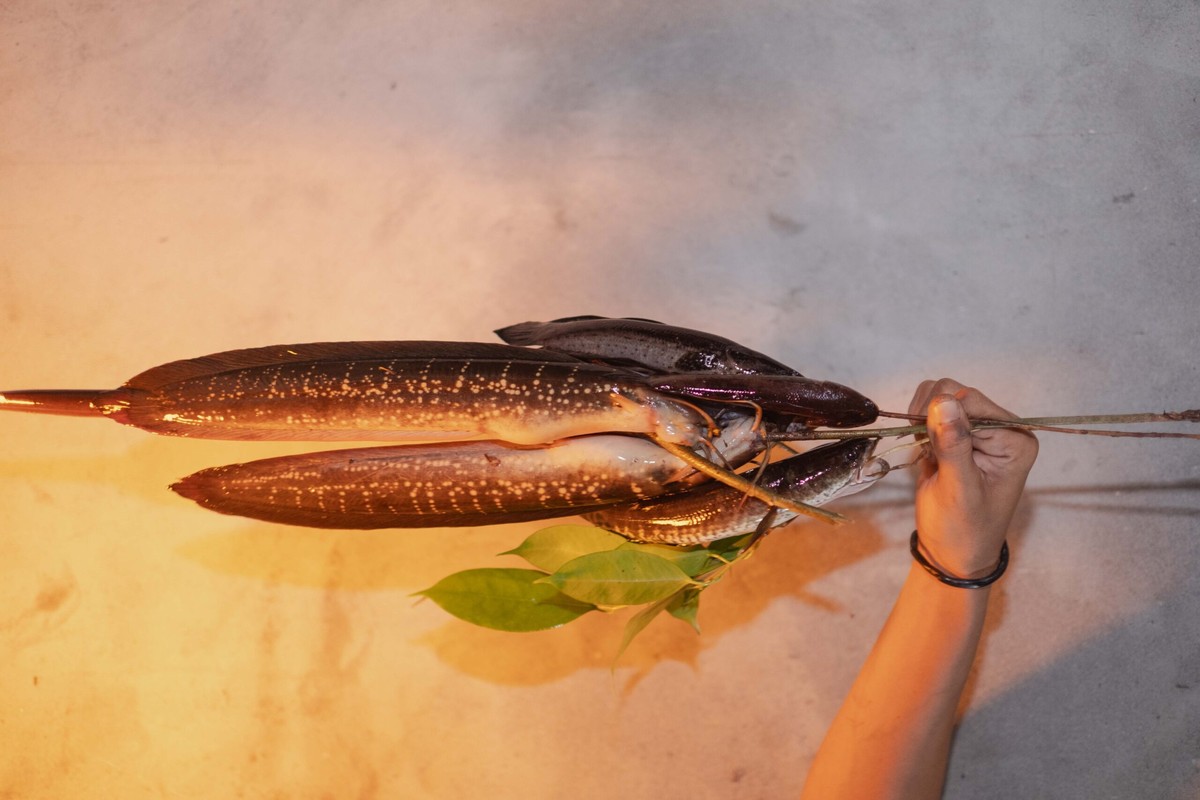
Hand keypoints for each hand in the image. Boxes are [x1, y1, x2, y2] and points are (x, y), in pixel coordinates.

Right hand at [908, 379, 1038, 578]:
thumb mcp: (959, 490)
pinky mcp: (957, 434)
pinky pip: (929, 410)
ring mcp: (978, 429)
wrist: (952, 554)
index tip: (927, 447)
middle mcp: (1001, 428)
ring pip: (938, 395)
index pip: (971, 400)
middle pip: (953, 391)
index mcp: (1014, 439)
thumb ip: (953, 444)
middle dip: (930, 418)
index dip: (941, 416)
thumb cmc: (963, 530)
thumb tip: (942, 400)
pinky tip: (925, 454)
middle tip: (926, 453)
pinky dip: (918, 427)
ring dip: (922, 421)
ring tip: (927, 455)